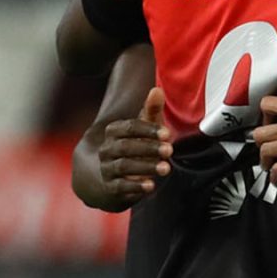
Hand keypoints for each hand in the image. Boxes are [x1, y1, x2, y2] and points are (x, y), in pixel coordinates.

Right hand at [96, 86, 170, 202]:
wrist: (109, 177)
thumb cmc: (133, 147)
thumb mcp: (143, 129)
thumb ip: (151, 110)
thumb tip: (157, 90)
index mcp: (114, 132)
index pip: (128, 127)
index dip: (147, 130)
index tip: (167, 133)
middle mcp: (107, 149)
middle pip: (125, 147)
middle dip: (148, 148)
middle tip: (169, 150)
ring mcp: (107, 169)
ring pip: (124, 166)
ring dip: (146, 167)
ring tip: (166, 168)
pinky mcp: (111, 187)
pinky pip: (121, 187)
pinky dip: (136, 186)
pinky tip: (151, 185)